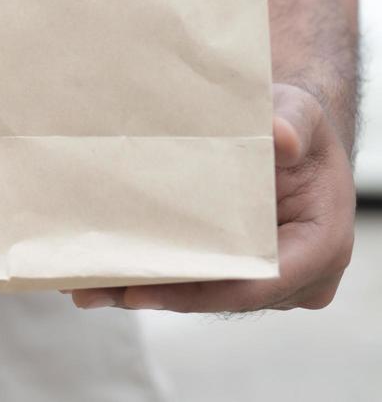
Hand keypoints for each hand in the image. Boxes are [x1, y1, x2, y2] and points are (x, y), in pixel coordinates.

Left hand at [70, 84, 354, 312]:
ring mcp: (268, 279)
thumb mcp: (298, 111)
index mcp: (321, 243)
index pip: (260, 281)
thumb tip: (282, 137)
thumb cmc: (294, 121)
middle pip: (222, 296)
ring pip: (204, 294)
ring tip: (85, 288)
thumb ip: (292, 122)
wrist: (287, 129)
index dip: (201, 290)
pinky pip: (196, 281)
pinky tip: (103, 278)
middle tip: (95, 288)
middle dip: (159, 293)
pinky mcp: (238, 271)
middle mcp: (298, 273)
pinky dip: (154, 278)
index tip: (145, 287)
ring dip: (146, 290)